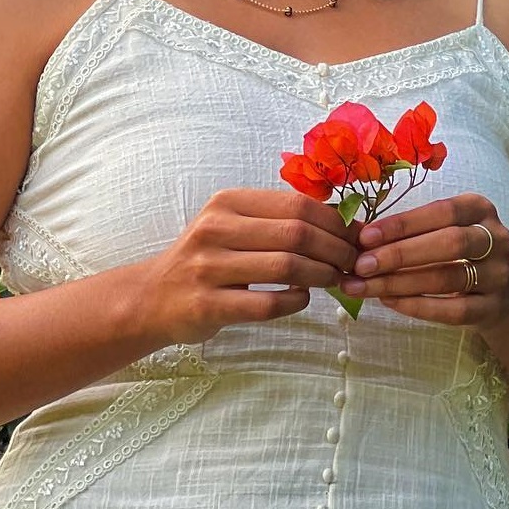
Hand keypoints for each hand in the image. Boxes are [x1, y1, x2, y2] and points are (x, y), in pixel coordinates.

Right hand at [137, 188, 361, 346]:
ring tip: (334, 280)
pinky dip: (295, 301)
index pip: (296, 204)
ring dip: (322, 276)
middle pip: (297, 234)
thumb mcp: (231, 225)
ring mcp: (209, 268)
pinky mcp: (208, 305)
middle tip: (352, 262)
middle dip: (336, 249)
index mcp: (226, 203)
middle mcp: (215, 230)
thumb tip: (343, 223)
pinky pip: (268, 304)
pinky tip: (302, 298)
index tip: (356, 236)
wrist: (153, 297)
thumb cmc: (205, 258)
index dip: (335, 221)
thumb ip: (275, 220)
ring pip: (287, 267)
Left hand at [338, 193, 508, 331]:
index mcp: (479, 209)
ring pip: (448, 278)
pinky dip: (418, 306)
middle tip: (362, 265)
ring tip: (365, 287)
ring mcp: (498, 275)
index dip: (402, 224)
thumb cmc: (456, 252)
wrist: (500, 291)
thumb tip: (359, 238)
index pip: (442, 211)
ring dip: (401, 283)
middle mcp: (496, 239)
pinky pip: (453, 310)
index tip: (366, 236)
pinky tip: (389, 302)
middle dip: (400, 254)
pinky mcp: (492, 308)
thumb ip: (409, 231)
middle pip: (450, 243)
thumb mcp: (440, 230)